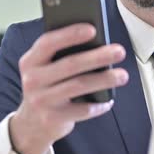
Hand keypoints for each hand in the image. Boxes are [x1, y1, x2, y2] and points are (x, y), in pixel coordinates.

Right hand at [9, 23, 127, 153]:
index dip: (70, 34)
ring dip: (104, 79)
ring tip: (123, 75)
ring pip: (79, 85)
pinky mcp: (52, 118)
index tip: (93, 29)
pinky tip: (109, 100)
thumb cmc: (48, 86)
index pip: (48, 42)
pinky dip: (99, 104)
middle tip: (119, 51)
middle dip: (98, 56)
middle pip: (70, 64)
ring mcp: (41, 100)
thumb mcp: (47, 68)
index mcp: (31, 60)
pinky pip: (82, 110)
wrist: (31, 124)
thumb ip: (63, 54)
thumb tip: (98, 43)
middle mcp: (32, 79)